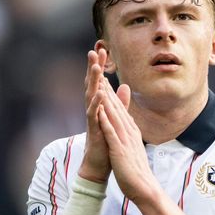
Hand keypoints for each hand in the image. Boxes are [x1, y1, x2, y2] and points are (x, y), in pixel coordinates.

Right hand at [79, 49, 111, 181]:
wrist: (99, 164)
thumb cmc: (106, 141)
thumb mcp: (115, 118)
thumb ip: (119, 102)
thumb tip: (124, 86)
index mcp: (99, 106)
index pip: (99, 82)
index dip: (101, 67)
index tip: (104, 50)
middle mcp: (93, 109)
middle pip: (92, 84)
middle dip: (93, 68)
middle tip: (94, 50)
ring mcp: (92, 118)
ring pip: (90, 96)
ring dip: (93, 81)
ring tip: (95, 67)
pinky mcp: (93, 129)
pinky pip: (93, 114)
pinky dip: (96, 103)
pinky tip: (99, 93)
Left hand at [96, 82, 157, 202]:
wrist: (144, 187)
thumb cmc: (137, 170)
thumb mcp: (133, 147)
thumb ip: (129, 134)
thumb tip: (128, 124)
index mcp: (131, 131)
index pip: (120, 109)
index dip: (111, 94)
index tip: (103, 80)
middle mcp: (129, 132)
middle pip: (117, 108)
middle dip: (107, 90)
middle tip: (100, 74)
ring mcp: (125, 140)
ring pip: (114, 115)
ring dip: (106, 99)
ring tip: (98, 84)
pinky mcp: (120, 149)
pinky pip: (111, 132)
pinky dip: (105, 120)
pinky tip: (99, 110)